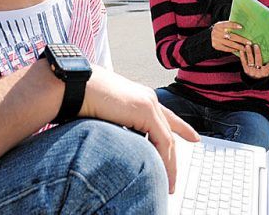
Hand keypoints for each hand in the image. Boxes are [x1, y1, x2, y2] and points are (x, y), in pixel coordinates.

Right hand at [78, 67, 198, 192]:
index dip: (181, 128)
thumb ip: (118, 125)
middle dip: (173, 157)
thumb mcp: (105, 115)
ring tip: (169, 184)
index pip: (166, 116)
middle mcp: (148, 99)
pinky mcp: (146, 110)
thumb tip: (118, 141)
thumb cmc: (82, 97)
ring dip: (169, 164)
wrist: (75, 85)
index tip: (193, 138)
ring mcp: (148, 103)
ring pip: (167, 139)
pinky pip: (163, 141)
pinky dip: (164, 159)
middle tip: (174, 178)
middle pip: (169, 131)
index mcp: (139, 97)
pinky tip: (163, 174)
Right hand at [211, 21, 251, 53]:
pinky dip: (232, 49)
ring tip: (245, 48)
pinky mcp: (216, 46)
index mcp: (219, 25)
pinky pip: (226, 48)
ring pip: (230, 43)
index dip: (234, 25)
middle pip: (231, 36)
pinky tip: (238, 50)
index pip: (227, 24)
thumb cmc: (220, 30)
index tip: (241, 27)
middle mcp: (217, 32)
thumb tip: (242, 26)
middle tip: (249, 42)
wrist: (208, 36)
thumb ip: (229, 25)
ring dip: (239, 46)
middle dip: (241, 39)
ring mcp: (216, 39)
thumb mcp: (222, 25)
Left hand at [239, 43, 268, 77]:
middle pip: (258, 61)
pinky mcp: (246, 70)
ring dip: (249, 52)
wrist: (254, 83)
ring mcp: (251, 71)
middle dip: (257, 52)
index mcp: (265, 72)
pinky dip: (242, 56)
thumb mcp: (267, 72)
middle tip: (256, 45)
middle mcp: (258, 72)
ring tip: (247, 46)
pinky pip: (243, 63)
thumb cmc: (262, 75)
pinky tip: (241, 51)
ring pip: (250, 60)